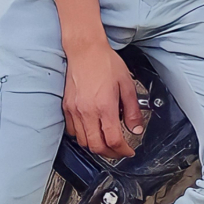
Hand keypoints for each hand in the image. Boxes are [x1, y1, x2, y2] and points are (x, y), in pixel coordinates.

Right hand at [63, 30, 143, 158]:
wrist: (85, 50)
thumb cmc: (105, 62)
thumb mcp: (127, 84)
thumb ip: (132, 110)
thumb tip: (136, 128)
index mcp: (105, 106)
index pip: (113, 140)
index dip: (123, 151)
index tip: (128, 151)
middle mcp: (88, 112)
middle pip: (97, 147)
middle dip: (110, 154)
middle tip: (119, 151)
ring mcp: (75, 111)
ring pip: (83, 142)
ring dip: (96, 146)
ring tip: (106, 142)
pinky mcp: (67, 107)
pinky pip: (73, 131)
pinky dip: (83, 137)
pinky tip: (91, 131)